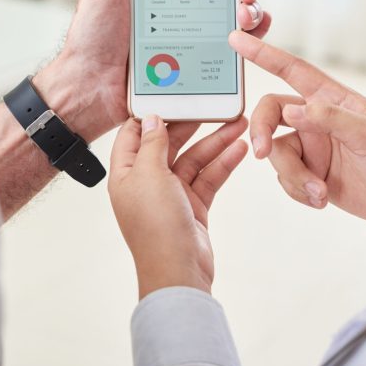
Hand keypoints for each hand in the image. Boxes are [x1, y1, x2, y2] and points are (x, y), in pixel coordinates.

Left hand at [36, 0, 270, 141]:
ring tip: (243, 12)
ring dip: (252, 7)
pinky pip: (234, 49)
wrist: (91, 83)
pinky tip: (245, 35)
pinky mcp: (199, 61)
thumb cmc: (92, 32)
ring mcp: (194, 31)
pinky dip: (249, 39)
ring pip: (239, 12)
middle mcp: (185, 2)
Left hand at [109, 116, 247, 298]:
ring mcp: (170, 193)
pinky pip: (208, 177)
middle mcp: (146, 181)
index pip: (135, 133)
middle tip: (213, 105)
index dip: (152, 113)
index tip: (171, 93)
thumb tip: (153, 118)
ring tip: (239, 124)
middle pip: (169, 143)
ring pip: (194, 159)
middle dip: (192, 124)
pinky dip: (223, 163)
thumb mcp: (150, 175)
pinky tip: (239, 149)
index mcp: (125, 173)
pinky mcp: (192, 205)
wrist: (179, 272)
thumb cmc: (156, 227)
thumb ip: (153, 144)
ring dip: (215, 142)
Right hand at [229, 31, 365, 258]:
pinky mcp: (308, 173)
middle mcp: (315, 119)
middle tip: (262, 153)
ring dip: (292, 176)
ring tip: (320, 193)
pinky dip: (298, 190)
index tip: (237, 38)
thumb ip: (329, 119)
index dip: (263, 53)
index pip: (292, 69)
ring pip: (276, 153)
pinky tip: (322, 199)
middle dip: (261, 132)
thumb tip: (290, 111)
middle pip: (270, 112)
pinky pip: (284, 178)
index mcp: (331, 98)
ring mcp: (310, 146)